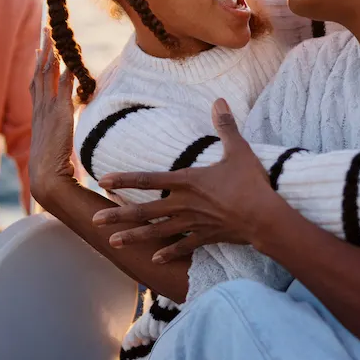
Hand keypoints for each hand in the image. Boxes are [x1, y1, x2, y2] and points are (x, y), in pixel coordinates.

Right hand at [28, 30, 77, 207]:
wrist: (46, 178)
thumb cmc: (52, 167)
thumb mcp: (55, 143)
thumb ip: (60, 131)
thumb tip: (66, 125)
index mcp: (39, 114)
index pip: (36, 83)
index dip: (38, 65)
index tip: (39, 49)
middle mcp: (40, 108)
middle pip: (39, 72)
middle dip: (43, 49)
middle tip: (45, 29)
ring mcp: (48, 111)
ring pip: (47, 76)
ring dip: (52, 54)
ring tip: (54, 36)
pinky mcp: (59, 115)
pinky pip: (62, 89)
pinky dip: (65, 75)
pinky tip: (69, 61)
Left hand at [94, 99, 285, 262]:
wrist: (265, 217)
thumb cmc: (250, 183)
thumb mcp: (238, 150)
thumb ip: (226, 126)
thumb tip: (219, 101)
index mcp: (187, 181)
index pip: (148, 178)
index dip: (124, 179)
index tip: (103, 180)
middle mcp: (183, 204)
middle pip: (144, 211)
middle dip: (117, 216)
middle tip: (94, 221)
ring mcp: (192, 223)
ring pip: (156, 231)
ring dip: (134, 237)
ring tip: (113, 242)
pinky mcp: (205, 237)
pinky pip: (182, 247)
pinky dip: (168, 252)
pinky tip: (154, 258)